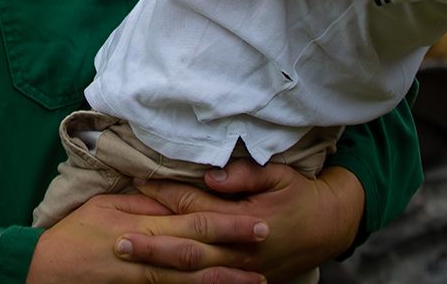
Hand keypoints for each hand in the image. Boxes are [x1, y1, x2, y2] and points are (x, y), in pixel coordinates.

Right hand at [28, 192, 268, 283]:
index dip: (228, 224)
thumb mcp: (106, 206)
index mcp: (144, 228)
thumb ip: (143, 205)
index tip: (256, 220)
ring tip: (258, 279)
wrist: (46, 271)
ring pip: (194, 281)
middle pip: (202, 254)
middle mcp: (151, 256)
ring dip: (227, 280)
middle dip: (237, 251)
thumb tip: (174, 199)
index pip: (194, 224)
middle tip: (268, 243)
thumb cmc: (74, 233)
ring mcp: (146, 281)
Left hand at [133, 162, 364, 278]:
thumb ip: (243, 175)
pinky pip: (207, 283)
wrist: (329, 227)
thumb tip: (210, 174)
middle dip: (151, 245)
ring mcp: (239, 271)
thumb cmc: (300, 195)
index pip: (196, 206)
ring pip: (192, 272)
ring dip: (160, 266)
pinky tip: (157, 278)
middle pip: (187, 248)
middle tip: (117, 240)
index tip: (136, 183)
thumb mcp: (278, 174)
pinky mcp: (242, 281)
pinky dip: (182, 280)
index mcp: (243, 221)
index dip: (165, 195)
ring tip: (128, 259)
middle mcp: (238, 251)